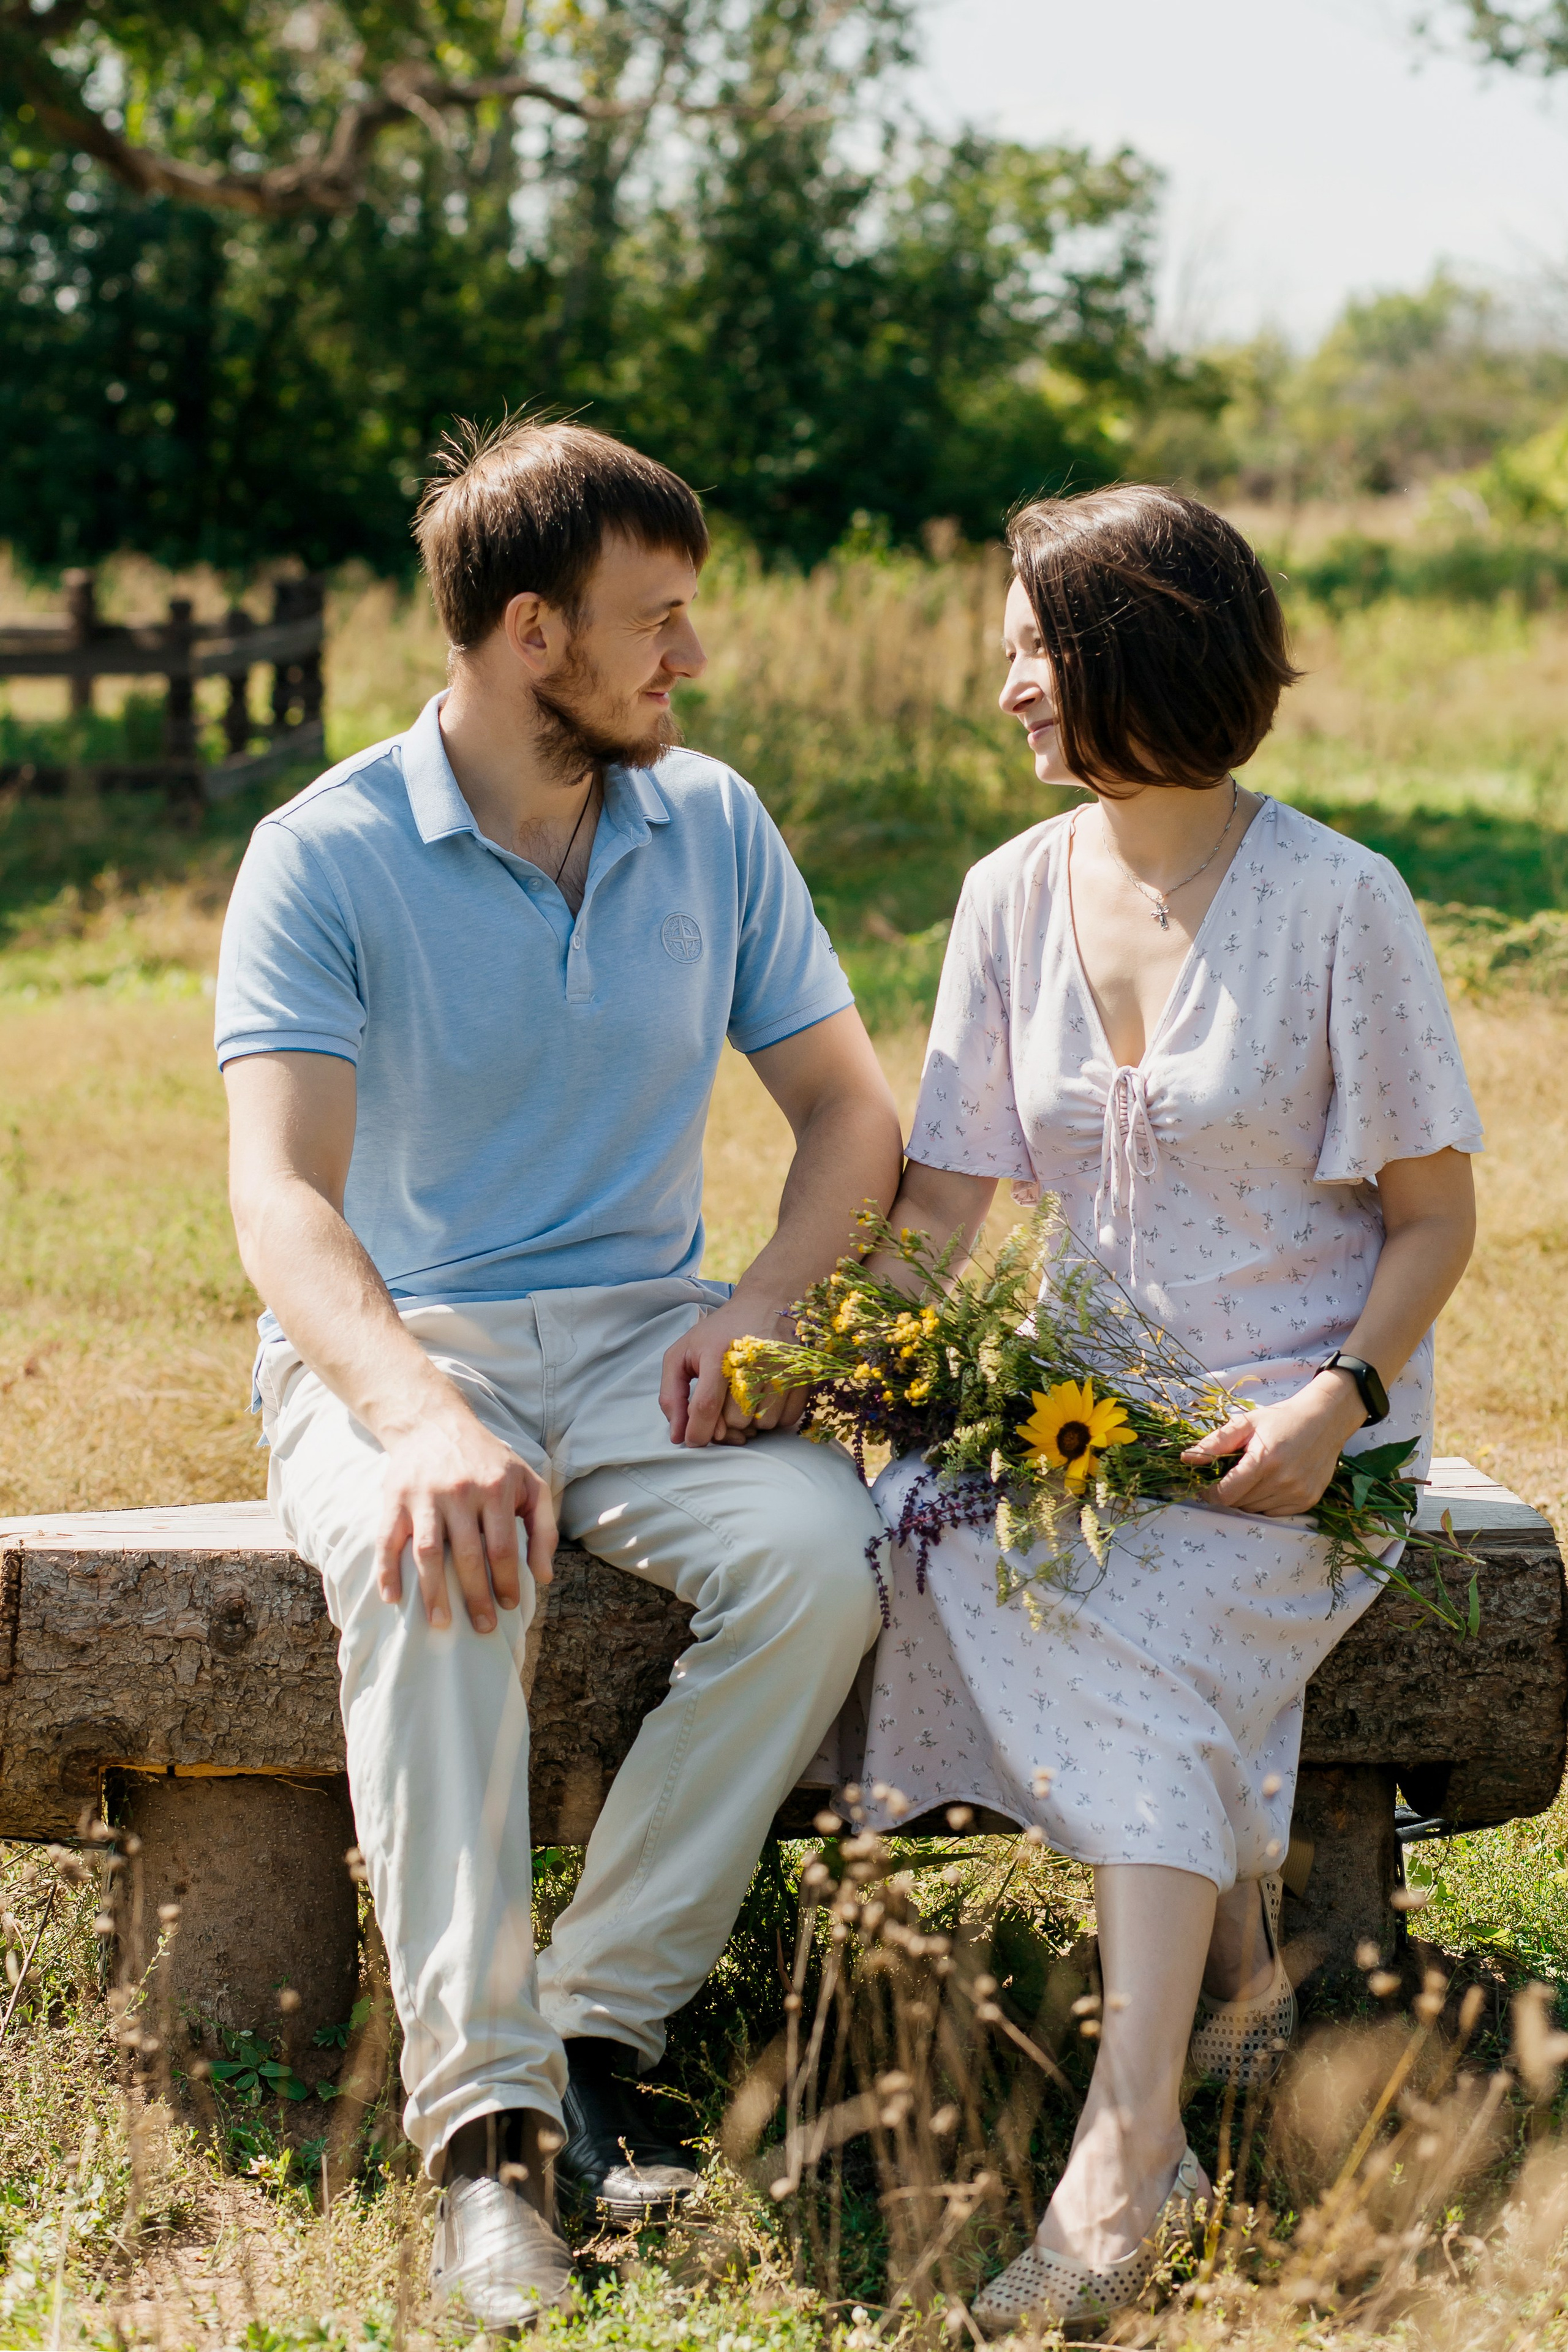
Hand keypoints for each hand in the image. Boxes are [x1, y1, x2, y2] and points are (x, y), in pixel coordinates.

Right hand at [374, 1400, 556, 1631]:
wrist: (434, 1423)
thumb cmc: (489, 1460)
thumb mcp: (528, 1482)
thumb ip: (543, 1527)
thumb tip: (544, 1577)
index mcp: (495, 1489)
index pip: (504, 1548)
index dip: (508, 1582)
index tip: (510, 1607)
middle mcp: (459, 1492)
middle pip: (468, 1557)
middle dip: (477, 1597)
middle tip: (483, 1628)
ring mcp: (424, 1496)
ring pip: (428, 1553)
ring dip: (433, 1593)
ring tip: (440, 1624)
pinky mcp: (395, 1499)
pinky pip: (388, 1540)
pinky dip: (386, 1571)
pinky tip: (392, 1599)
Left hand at [659, 1294, 808, 1448]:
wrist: (766, 1304)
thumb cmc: (719, 1333)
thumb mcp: (682, 1354)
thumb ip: (672, 1395)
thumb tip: (678, 1436)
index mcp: (719, 1353)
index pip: (705, 1406)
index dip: (697, 1432)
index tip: (693, 1440)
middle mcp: (753, 1361)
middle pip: (735, 1422)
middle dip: (723, 1422)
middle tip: (722, 1405)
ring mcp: (781, 1370)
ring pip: (761, 1426)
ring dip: (749, 1421)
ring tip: (743, 1397)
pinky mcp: (802, 1377)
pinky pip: (785, 1420)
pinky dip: (773, 1416)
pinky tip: (763, 1397)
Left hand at [1179, 1371, 1367, 1516]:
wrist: (1324, 1420)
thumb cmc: (1281, 1419)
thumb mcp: (1246, 1423)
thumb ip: (1215, 1443)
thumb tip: (1187, 1459)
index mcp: (1263, 1460)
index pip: (1225, 1494)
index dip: (1209, 1493)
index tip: (1205, 1486)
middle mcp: (1282, 1481)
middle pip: (1239, 1503)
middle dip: (1228, 1492)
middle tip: (1232, 1474)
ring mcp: (1297, 1493)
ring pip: (1255, 1510)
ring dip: (1246, 1498)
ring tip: (1253, 1476)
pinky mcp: (1308, 1501)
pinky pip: (1274, 1513)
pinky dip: (1265, 1503)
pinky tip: (1270, 1483)